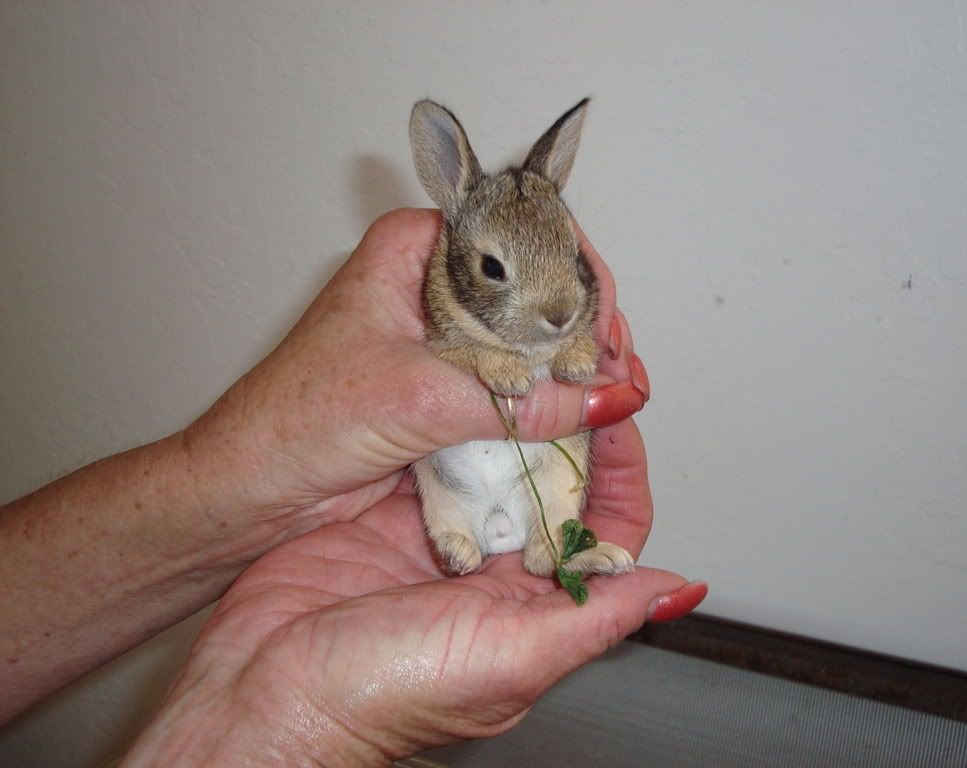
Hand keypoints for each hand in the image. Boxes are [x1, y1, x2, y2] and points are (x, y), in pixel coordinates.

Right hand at [123, 417, 706, 765]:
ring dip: (515, 416)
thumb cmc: (384, 694)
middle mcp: (496, 573)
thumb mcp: (510, 657)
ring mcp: (444, 540)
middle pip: (553, 486)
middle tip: (579, 369)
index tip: (621, 413)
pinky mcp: (394, 515)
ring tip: (531, 362)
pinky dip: (455, 420)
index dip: (621, 469)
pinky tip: (467, 383)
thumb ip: (595, 618)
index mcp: (536, 607)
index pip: (602, 527)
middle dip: (571, 428)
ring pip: (498, 461)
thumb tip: (682, 589)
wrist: (262, 688)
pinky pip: (439, 456)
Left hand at [184, 208, 650, 532]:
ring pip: (525, 340)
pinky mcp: (444, 387)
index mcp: (414, 250)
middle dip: (580, 324)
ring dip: (567, 367)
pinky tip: (578, 414)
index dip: (571, 270)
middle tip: (617, 361)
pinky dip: (545, 401)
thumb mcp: (416, 398)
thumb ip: (516, 400)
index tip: (605, 315)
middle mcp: (431, 287)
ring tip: (611, 390)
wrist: (253, 489)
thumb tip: (602, 396)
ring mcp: (441, 339)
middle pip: (531, 288)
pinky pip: (511, 384)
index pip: (517, 232)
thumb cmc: (293, 419)